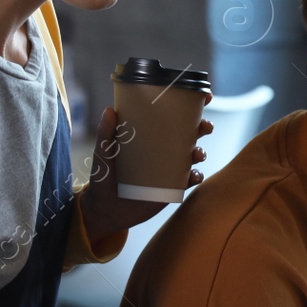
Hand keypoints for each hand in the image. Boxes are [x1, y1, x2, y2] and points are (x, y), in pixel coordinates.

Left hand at [78, 105, 213, 242]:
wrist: (106, 211)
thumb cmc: (102, 178)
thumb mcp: (103, 155)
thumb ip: (105, 135)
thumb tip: (109, 110)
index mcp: (149, 134)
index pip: (171, 115)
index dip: (190, 105)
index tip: (204, 96)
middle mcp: (163, 148)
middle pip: (190, 132)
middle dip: (203, 126)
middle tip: (204, 127)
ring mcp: (170, 167)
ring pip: (194, 154)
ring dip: (201, 151)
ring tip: (196, 154)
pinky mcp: (173, 187)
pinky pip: (191, 179)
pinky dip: (196, 176)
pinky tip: (193, 176)